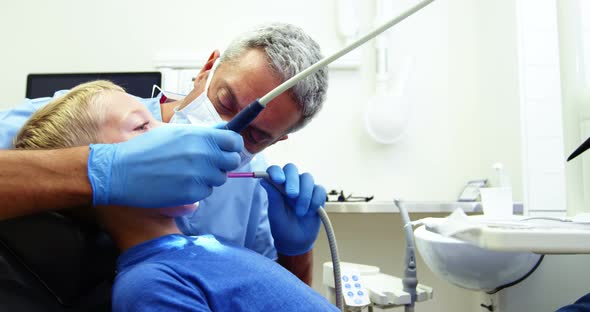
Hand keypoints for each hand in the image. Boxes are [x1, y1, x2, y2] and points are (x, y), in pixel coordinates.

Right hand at [88, 123, 242, 207]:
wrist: (120, 171)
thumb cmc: (145, 149)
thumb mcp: (174, 132)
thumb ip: (203, 133)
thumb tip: (225, 129)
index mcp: (200, 136)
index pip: (235, 141)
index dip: (233, 145)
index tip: (227, 149)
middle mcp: (203, 155)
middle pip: (232, 161)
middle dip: (223, 163)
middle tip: (208, 163)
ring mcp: (199, 175)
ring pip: (219, 178)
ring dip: (209, 177)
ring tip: (186, 172)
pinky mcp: (191, 193)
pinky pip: (206, 192)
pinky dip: (197, 189)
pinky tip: (179, 183)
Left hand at [261, 163, 326, 255]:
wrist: (297, 242)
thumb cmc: (282, 227)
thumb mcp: (275, 214)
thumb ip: (273, 197)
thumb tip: (264, 180)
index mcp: (277, 185)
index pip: (275, 170)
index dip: (276, 172)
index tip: (277, 180)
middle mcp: (291, 183)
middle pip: (292, 169)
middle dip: (292, 180)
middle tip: (292, 195)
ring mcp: (305, 188)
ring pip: (307, 178)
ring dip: (304, 195)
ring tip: (300, 212)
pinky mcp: (317, 195)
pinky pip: (319, 190)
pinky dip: (315, 200)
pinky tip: (310, 212)